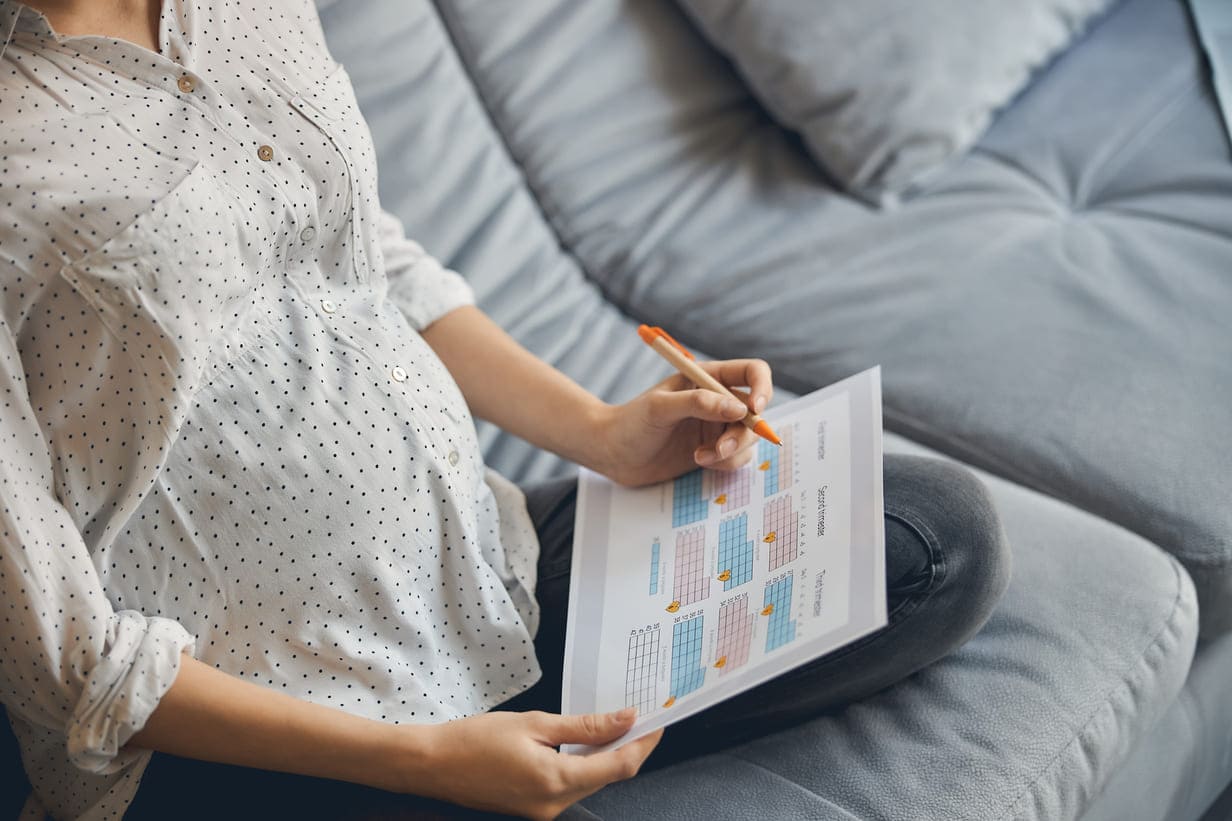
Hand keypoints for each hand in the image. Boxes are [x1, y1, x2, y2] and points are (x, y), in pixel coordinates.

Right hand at [407, 708, 662, 820]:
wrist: (433, 765)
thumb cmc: (477, 739)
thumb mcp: (535, 723)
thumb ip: (584, 726)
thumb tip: (624, 720)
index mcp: (557, 781)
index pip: (619, 767)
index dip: (643, 744)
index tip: (657, 721)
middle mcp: (554, 805)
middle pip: (608, 778)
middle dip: (628, 749)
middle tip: (640, 717)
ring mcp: (543, 812)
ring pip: (590, 784)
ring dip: (607, 758)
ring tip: (617, 726)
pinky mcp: (533, 809)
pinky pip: (571, 788)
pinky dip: (584, 766)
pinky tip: (585, 744)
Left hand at [591, 359, 774, 486]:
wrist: (613, 453)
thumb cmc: (630, 422)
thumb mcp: (660, 407)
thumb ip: (698, 404)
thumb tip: (739, 409)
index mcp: (707, 377)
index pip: (752, 373)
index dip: (762, 388)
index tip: (755, 409)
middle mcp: (717, 399)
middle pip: (755, 411)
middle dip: (744, 432)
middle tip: (721, 448)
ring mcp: (716, 426)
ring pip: (749, 438)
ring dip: (732, 452)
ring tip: (701, 458)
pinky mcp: (714, 450)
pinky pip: (738, 457)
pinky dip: (726, 463)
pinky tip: (700, 461)